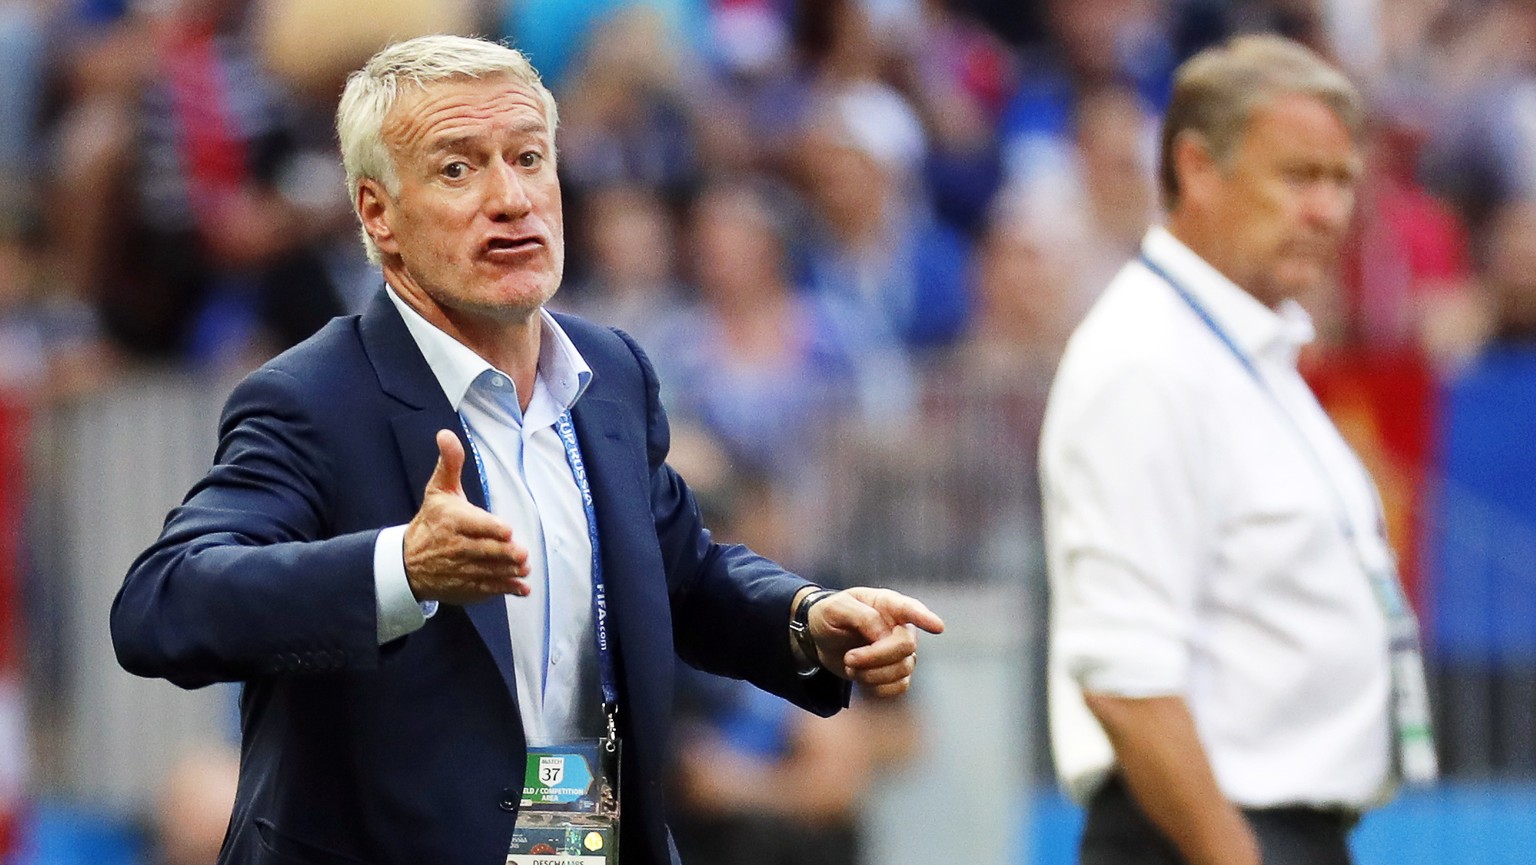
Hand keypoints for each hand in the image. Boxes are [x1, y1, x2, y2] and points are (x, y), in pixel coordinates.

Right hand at [403, 430, 531, 604]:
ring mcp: (460, 570)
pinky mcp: (465, 588)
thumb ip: (449, 464)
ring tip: (524, 569)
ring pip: (488, 572)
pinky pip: (487, 590)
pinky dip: (505, 590)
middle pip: (483, 552)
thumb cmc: (431, 522)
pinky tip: (522, 589)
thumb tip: (446, 434)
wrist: (407, 564)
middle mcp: (454, 547)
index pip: (473, 525)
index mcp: (451, 521)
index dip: (491, 529)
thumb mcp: (438, 491)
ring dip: (508, 573)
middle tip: (523, 555)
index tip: (507, 531)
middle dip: (504, 554)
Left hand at [808, 588, 943, 696]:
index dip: (925, 618)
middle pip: (906, 646)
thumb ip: (861, 616)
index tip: (937, 627)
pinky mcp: (895, 673)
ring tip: (849, 666)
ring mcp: (901, 652)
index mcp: (887, 604)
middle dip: (876, 657)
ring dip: (872, 674)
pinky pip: (899, 687)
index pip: (911, 609)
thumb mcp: (835, 608)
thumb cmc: (829, 616)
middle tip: (849, 658)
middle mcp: (900, 627)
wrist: (820, 639)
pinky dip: (877, 688)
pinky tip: (860, 677)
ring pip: (903, 670)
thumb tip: (883, 636)